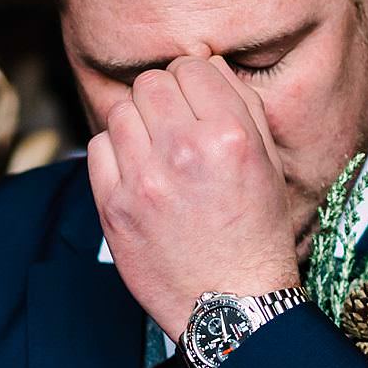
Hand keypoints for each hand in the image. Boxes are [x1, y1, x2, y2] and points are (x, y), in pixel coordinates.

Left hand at [86, 54, 299, 341]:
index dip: (195, 80)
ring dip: (138, 124)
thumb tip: (206, 64)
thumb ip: (241, 107)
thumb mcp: (268, 164)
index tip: (197, 100)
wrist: (231, 302)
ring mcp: (144, 179)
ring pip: (121, 111)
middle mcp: (184, 151)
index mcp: (229, 136)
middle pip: (151, 83)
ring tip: (157, 151)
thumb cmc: (257, 233)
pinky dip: (116, 153)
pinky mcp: (113, 206)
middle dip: (164, 98)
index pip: (192, 66)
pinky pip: (98, 147)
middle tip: (176, 126)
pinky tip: (138, 173)